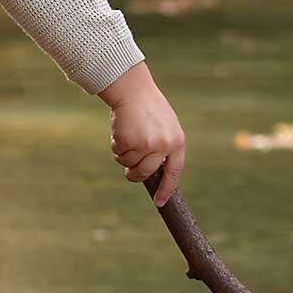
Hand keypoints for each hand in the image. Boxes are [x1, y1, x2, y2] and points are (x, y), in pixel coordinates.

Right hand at [98, 60, 184, 207]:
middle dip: (134, 174)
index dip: (166, 189)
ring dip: (123, 154)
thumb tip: (155, 172)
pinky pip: (118, 154)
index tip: (160, 202)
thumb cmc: (148, 107)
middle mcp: (164, 145)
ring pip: (129, 163)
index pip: (174, 172)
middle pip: (145, 173)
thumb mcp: (165, 126)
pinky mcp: (130, 142)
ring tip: (126, 135)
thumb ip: (164, 147)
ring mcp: (147, 144)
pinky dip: (115, 145)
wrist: (132, 89)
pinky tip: (120, 129)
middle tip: (128, 172)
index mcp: (177, 142)